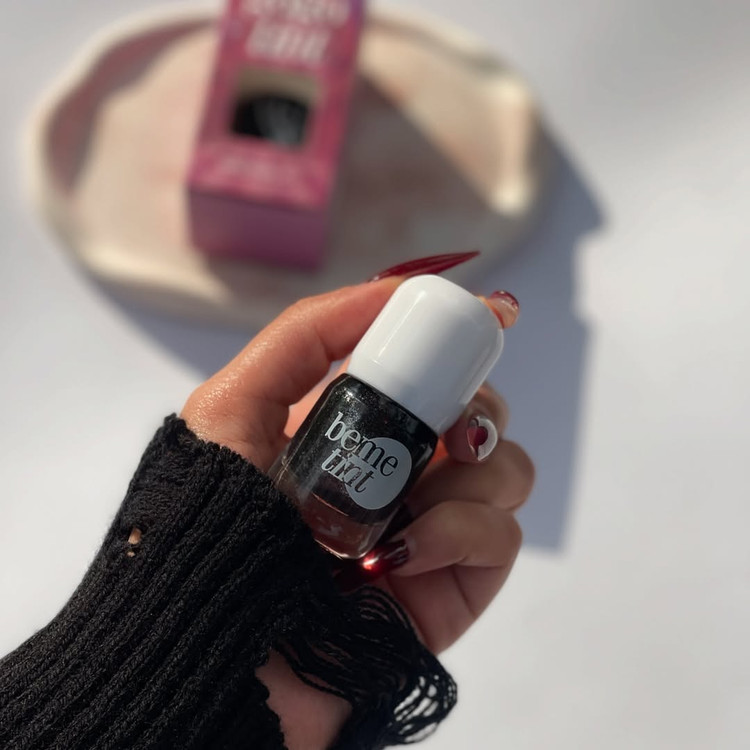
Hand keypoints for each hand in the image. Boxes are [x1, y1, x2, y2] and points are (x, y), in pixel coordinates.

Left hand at [181, 278, 532, 747]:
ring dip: (473, 470)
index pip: (423, 368)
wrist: (216, 654)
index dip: (459, 340)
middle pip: (477, 409)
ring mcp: (430, 525)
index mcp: (351, 423)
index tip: (489, 315)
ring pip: (504, 466)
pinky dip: (463, 529)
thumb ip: (306, 335)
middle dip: (475, 403)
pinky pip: (500, 533)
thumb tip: (395, 287)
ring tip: (412, 502)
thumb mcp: (234, 405)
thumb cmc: (209, 522)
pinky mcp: (452, 582)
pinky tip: (405, 552)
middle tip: (449, 425)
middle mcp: (397, 469)